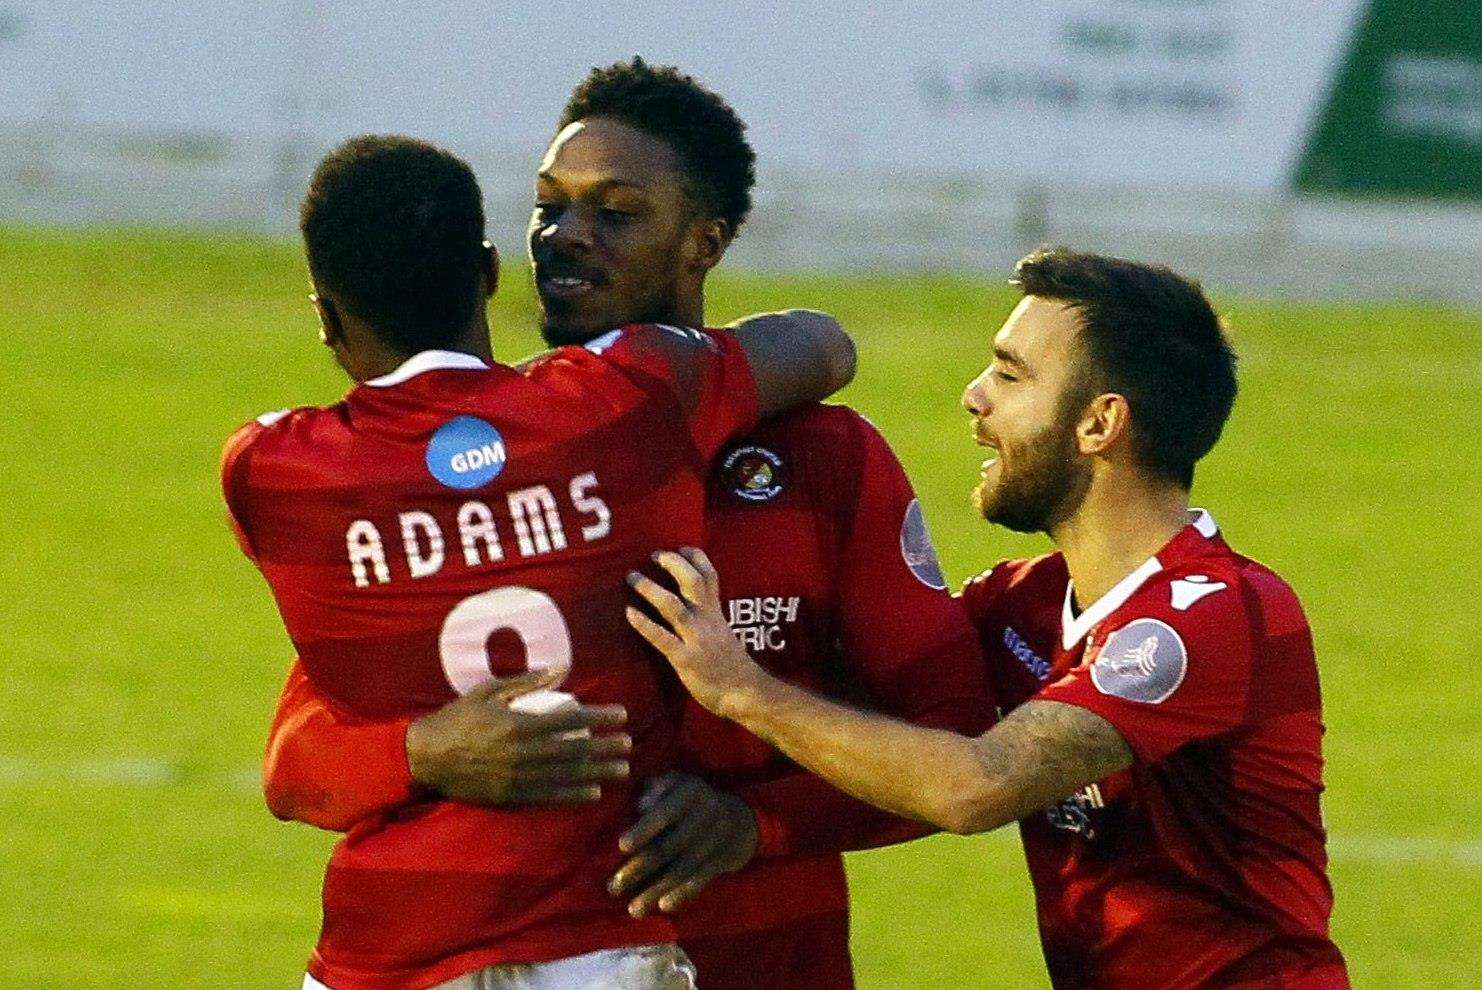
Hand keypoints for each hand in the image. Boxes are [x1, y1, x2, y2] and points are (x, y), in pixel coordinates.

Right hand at [405, 669, 629, 805]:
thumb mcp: (487, 692)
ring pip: (568, 776)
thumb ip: (525, 682)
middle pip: (576, 750)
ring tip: (622, 770)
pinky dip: (573, 795)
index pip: (571, 720)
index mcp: (520, 724)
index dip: (600, 718)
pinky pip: (549, 797)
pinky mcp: (511, 798)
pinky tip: (593, 793)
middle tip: (629, 744)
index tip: (621, 715)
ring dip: (598, 773)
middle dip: (606, 747)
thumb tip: (559, 669)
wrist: (425, 758)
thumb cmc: (456, 719)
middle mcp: (524, 753)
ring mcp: (518, 778)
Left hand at [608, 772, 757, 916]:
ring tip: (634, 909)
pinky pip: (700, 879)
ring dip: (656, 890)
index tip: (621, 847)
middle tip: (613, 888)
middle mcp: (707, 813)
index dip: (644, 829)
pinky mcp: (723, 859)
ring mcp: (717, 838)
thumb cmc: (690, 798)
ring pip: (682, 868)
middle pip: (669, 846)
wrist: (739, 817)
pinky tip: (663, 906)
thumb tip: (639, 807)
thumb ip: (654, 790)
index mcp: (690, 791)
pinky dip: (682, 894)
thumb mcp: (675, 783)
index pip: (665, 812)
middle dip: (639, 869)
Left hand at [625, 547, 764, 715]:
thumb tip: (690, 602)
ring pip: (673, 606)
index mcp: (716, 612)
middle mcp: (707, 619)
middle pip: (693, 581)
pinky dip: (644, 624)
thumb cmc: (730, 664)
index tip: (681, 546)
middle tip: (655, 555)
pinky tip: (629, 613)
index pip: (710, 575)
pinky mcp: (685, 659)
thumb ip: (708, 615)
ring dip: (650, 589)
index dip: (696, 557)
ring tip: (632, 577)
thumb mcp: (723, 631)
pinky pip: (662, 638)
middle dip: (673, 564)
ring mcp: (696, 638)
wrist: (744, 692)